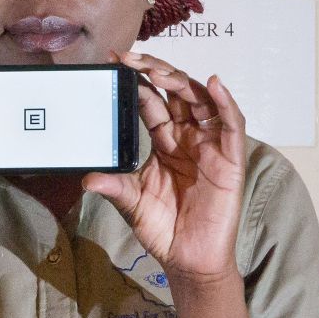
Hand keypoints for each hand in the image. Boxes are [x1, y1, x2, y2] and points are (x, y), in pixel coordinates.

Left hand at [83, 51, 245, 282]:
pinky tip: (213, 84)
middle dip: (154, 71)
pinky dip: (225, 102)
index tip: (114, 63)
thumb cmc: (163, 229)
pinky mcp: (230, 159)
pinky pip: (231, 124)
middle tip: (130, 58)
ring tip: (159, 69)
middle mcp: (188, 137)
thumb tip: (87, 179)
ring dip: (182, 80)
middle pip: (175, 92)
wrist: (188, 259)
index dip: (136, 81)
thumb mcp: (130, 202)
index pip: (151, 102)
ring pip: (201, 100)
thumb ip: (112, 186)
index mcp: (165, 142)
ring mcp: (210, 146)